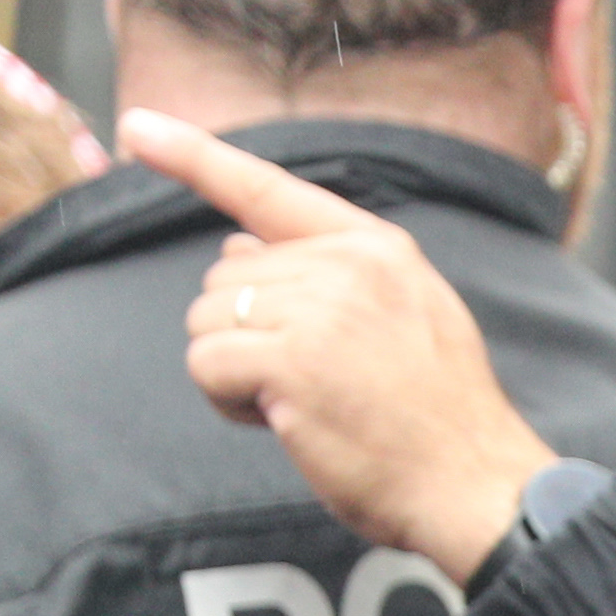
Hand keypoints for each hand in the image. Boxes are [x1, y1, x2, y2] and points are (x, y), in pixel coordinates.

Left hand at [127, 111, 559, 580]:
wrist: (477, 487)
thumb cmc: (438, 422)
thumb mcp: (408, 319)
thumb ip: (328, 276)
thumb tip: (234, 250)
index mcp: (376, 248)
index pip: (269, 189)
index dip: (195, 155)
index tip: (138, 128)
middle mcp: (346, 265)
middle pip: (227, 276)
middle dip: (247, 335)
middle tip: (309, 384)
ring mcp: (320, 310)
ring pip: (208, 319)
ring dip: (234, 370)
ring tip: (301, 403)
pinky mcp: (292, 362)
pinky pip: (206, 363)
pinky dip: (226, 399)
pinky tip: (280, 420)